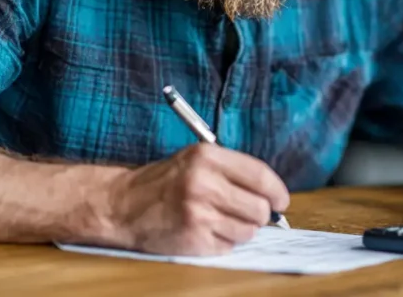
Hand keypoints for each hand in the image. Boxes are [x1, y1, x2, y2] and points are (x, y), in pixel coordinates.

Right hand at [89, 143, 289, 255]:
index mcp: (207, 156)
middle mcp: (203, 183)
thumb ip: (231, 170)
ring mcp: (198, 213)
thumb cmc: (162, 183)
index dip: (277, 191)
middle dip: (259, 215)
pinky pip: (228, 246)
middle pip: (259, 208)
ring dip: (240, 230)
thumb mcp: (194, 160)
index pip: (260, 175)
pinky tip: (205, 231)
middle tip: (247, 213)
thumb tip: (271, 194)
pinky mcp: (193, 239)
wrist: (121, 206)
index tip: (281, 201)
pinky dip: (223, 242)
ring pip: (247, 230)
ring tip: (218, 221)